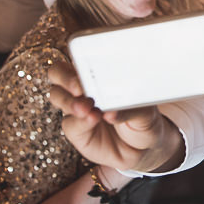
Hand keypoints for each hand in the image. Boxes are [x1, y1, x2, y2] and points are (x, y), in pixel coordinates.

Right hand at [47, 58, 182, 171]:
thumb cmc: (144, 119)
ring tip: (88, 109)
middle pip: (57, 72)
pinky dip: (81, 121)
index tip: (88, 65)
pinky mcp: (76, 129)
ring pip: (57, 95)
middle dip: (65, 77)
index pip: (80, 55)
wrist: (145, 148)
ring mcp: (77, 107)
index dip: (78, 57)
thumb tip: (111, 111)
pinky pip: (70, 123)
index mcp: (100, 72)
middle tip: (80, 87)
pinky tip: (94, 119)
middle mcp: (83, 86)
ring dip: (70, 101)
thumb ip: (130, 109)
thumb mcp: (146, 111)